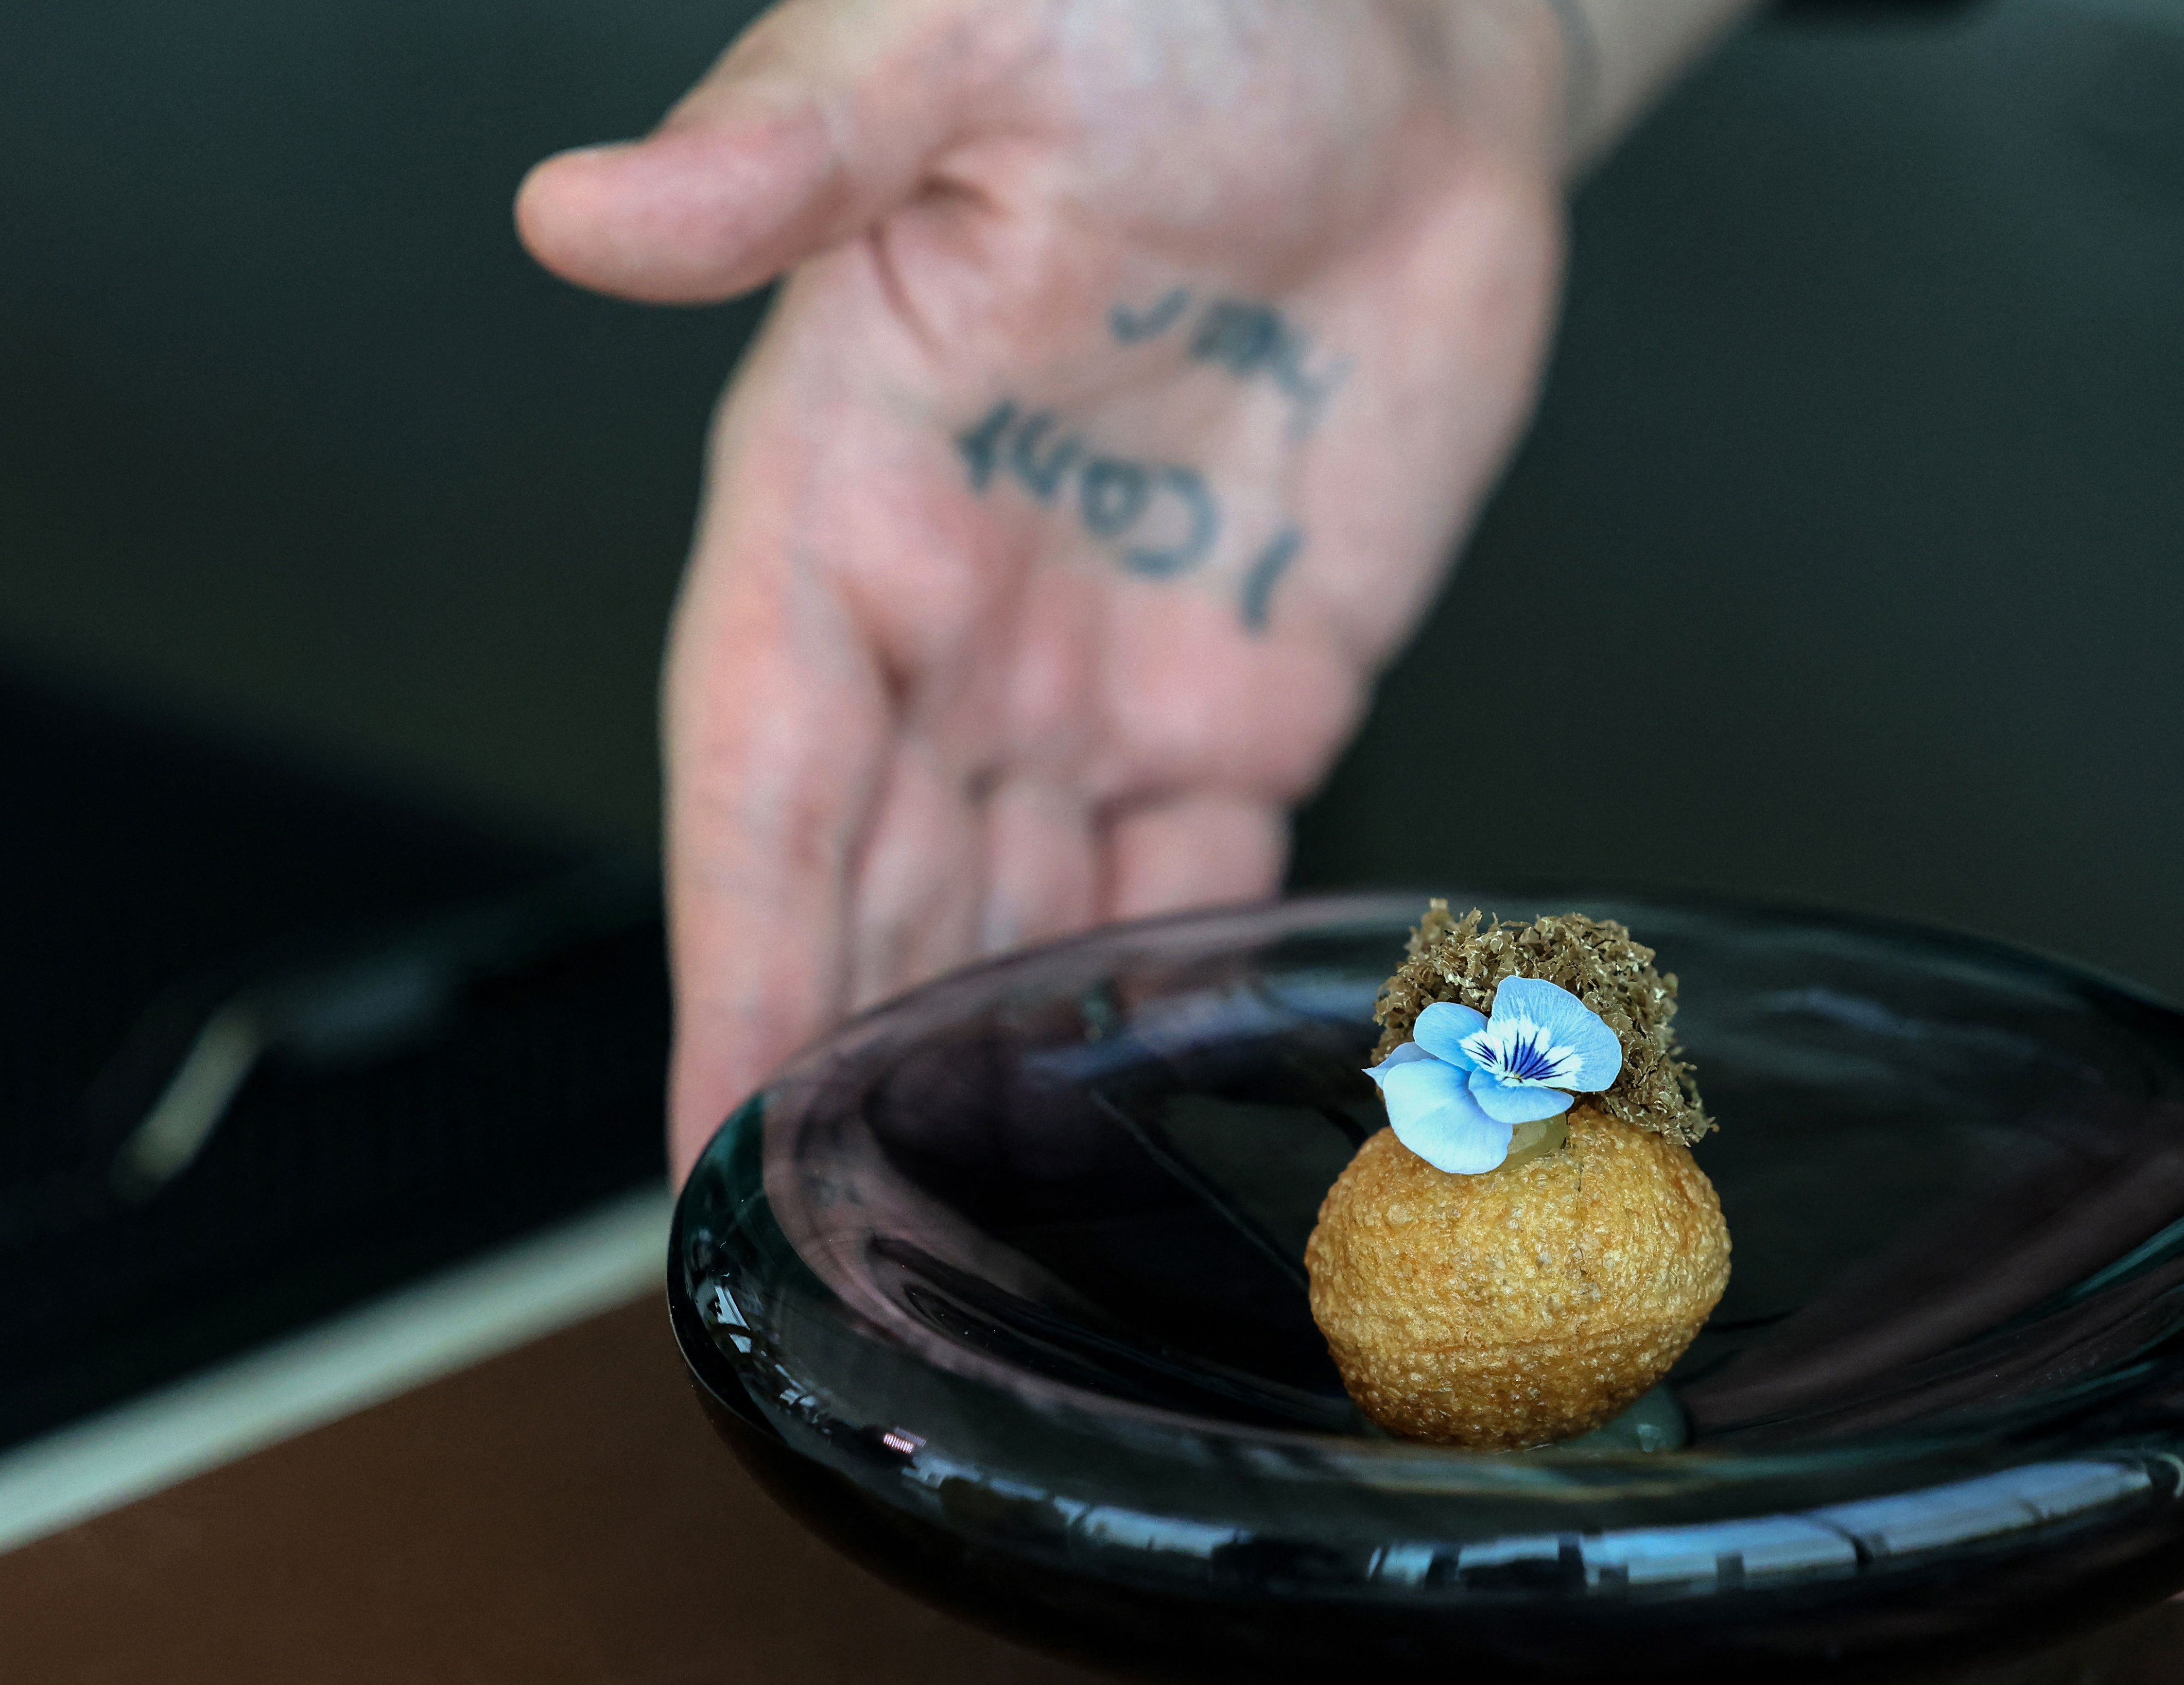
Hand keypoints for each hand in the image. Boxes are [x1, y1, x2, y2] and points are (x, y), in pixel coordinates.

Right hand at [515, 0, 1570, 1172]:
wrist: (1420, 45)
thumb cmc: (1180, 6)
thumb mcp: (958, 40)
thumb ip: (787, 145)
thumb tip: (589, 213)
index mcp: (848, 475)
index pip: (759, 760)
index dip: (732, 947)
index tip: (700, 1121)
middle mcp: (963, 602)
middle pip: (878, 876)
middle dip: (841, 1053)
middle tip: (828, 1245)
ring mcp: (1108, 659)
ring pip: (1021, 906)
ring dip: (984, 1058)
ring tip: (963, 1224)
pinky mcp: (1260, 681)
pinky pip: (1199, 871)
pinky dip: (1161, 983)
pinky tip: (1135, 1095)